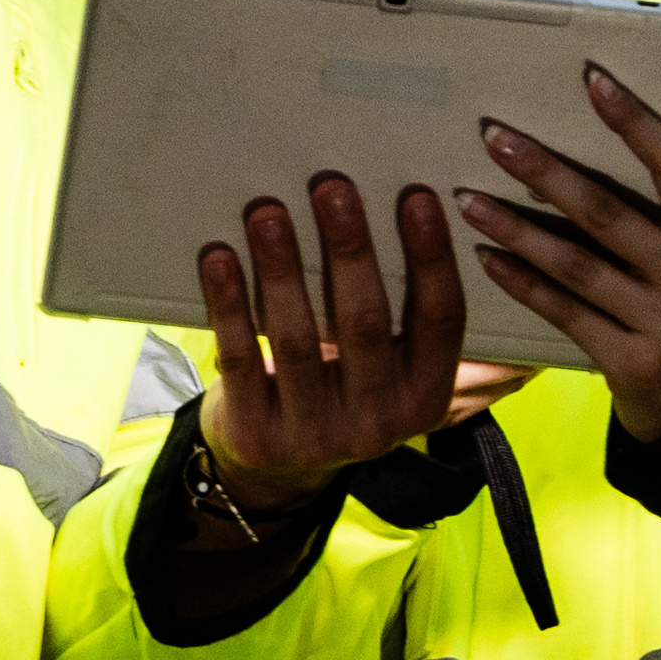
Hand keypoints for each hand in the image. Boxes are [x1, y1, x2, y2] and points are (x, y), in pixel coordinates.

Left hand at [193, 171, 472, 505]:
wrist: (276, 473)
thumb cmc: (339, 390)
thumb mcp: (387, 371)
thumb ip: (405, 316)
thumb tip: (414, 207)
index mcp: (426, 398)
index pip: (441, 320)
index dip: (431, 257)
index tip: (416, 196)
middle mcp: (379, 424)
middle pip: (365, 322)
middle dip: (349, 248)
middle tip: (332, 186)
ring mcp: (316, 436)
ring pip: (299, 339)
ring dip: (282, 267)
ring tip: (268, 212)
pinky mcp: (259, 437)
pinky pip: (243, 360)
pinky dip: (230, 305)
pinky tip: (220, 258)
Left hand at [459, 71, 660, 443]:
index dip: (633, 121)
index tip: (590, 78)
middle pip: (608, 214)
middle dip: (545, 171)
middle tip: (494, 137)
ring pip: (577, 266)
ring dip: (516, 229)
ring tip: (468, 200)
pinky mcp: (633, 364)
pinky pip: (565, 313)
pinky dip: (523, 284)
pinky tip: (486, 259)